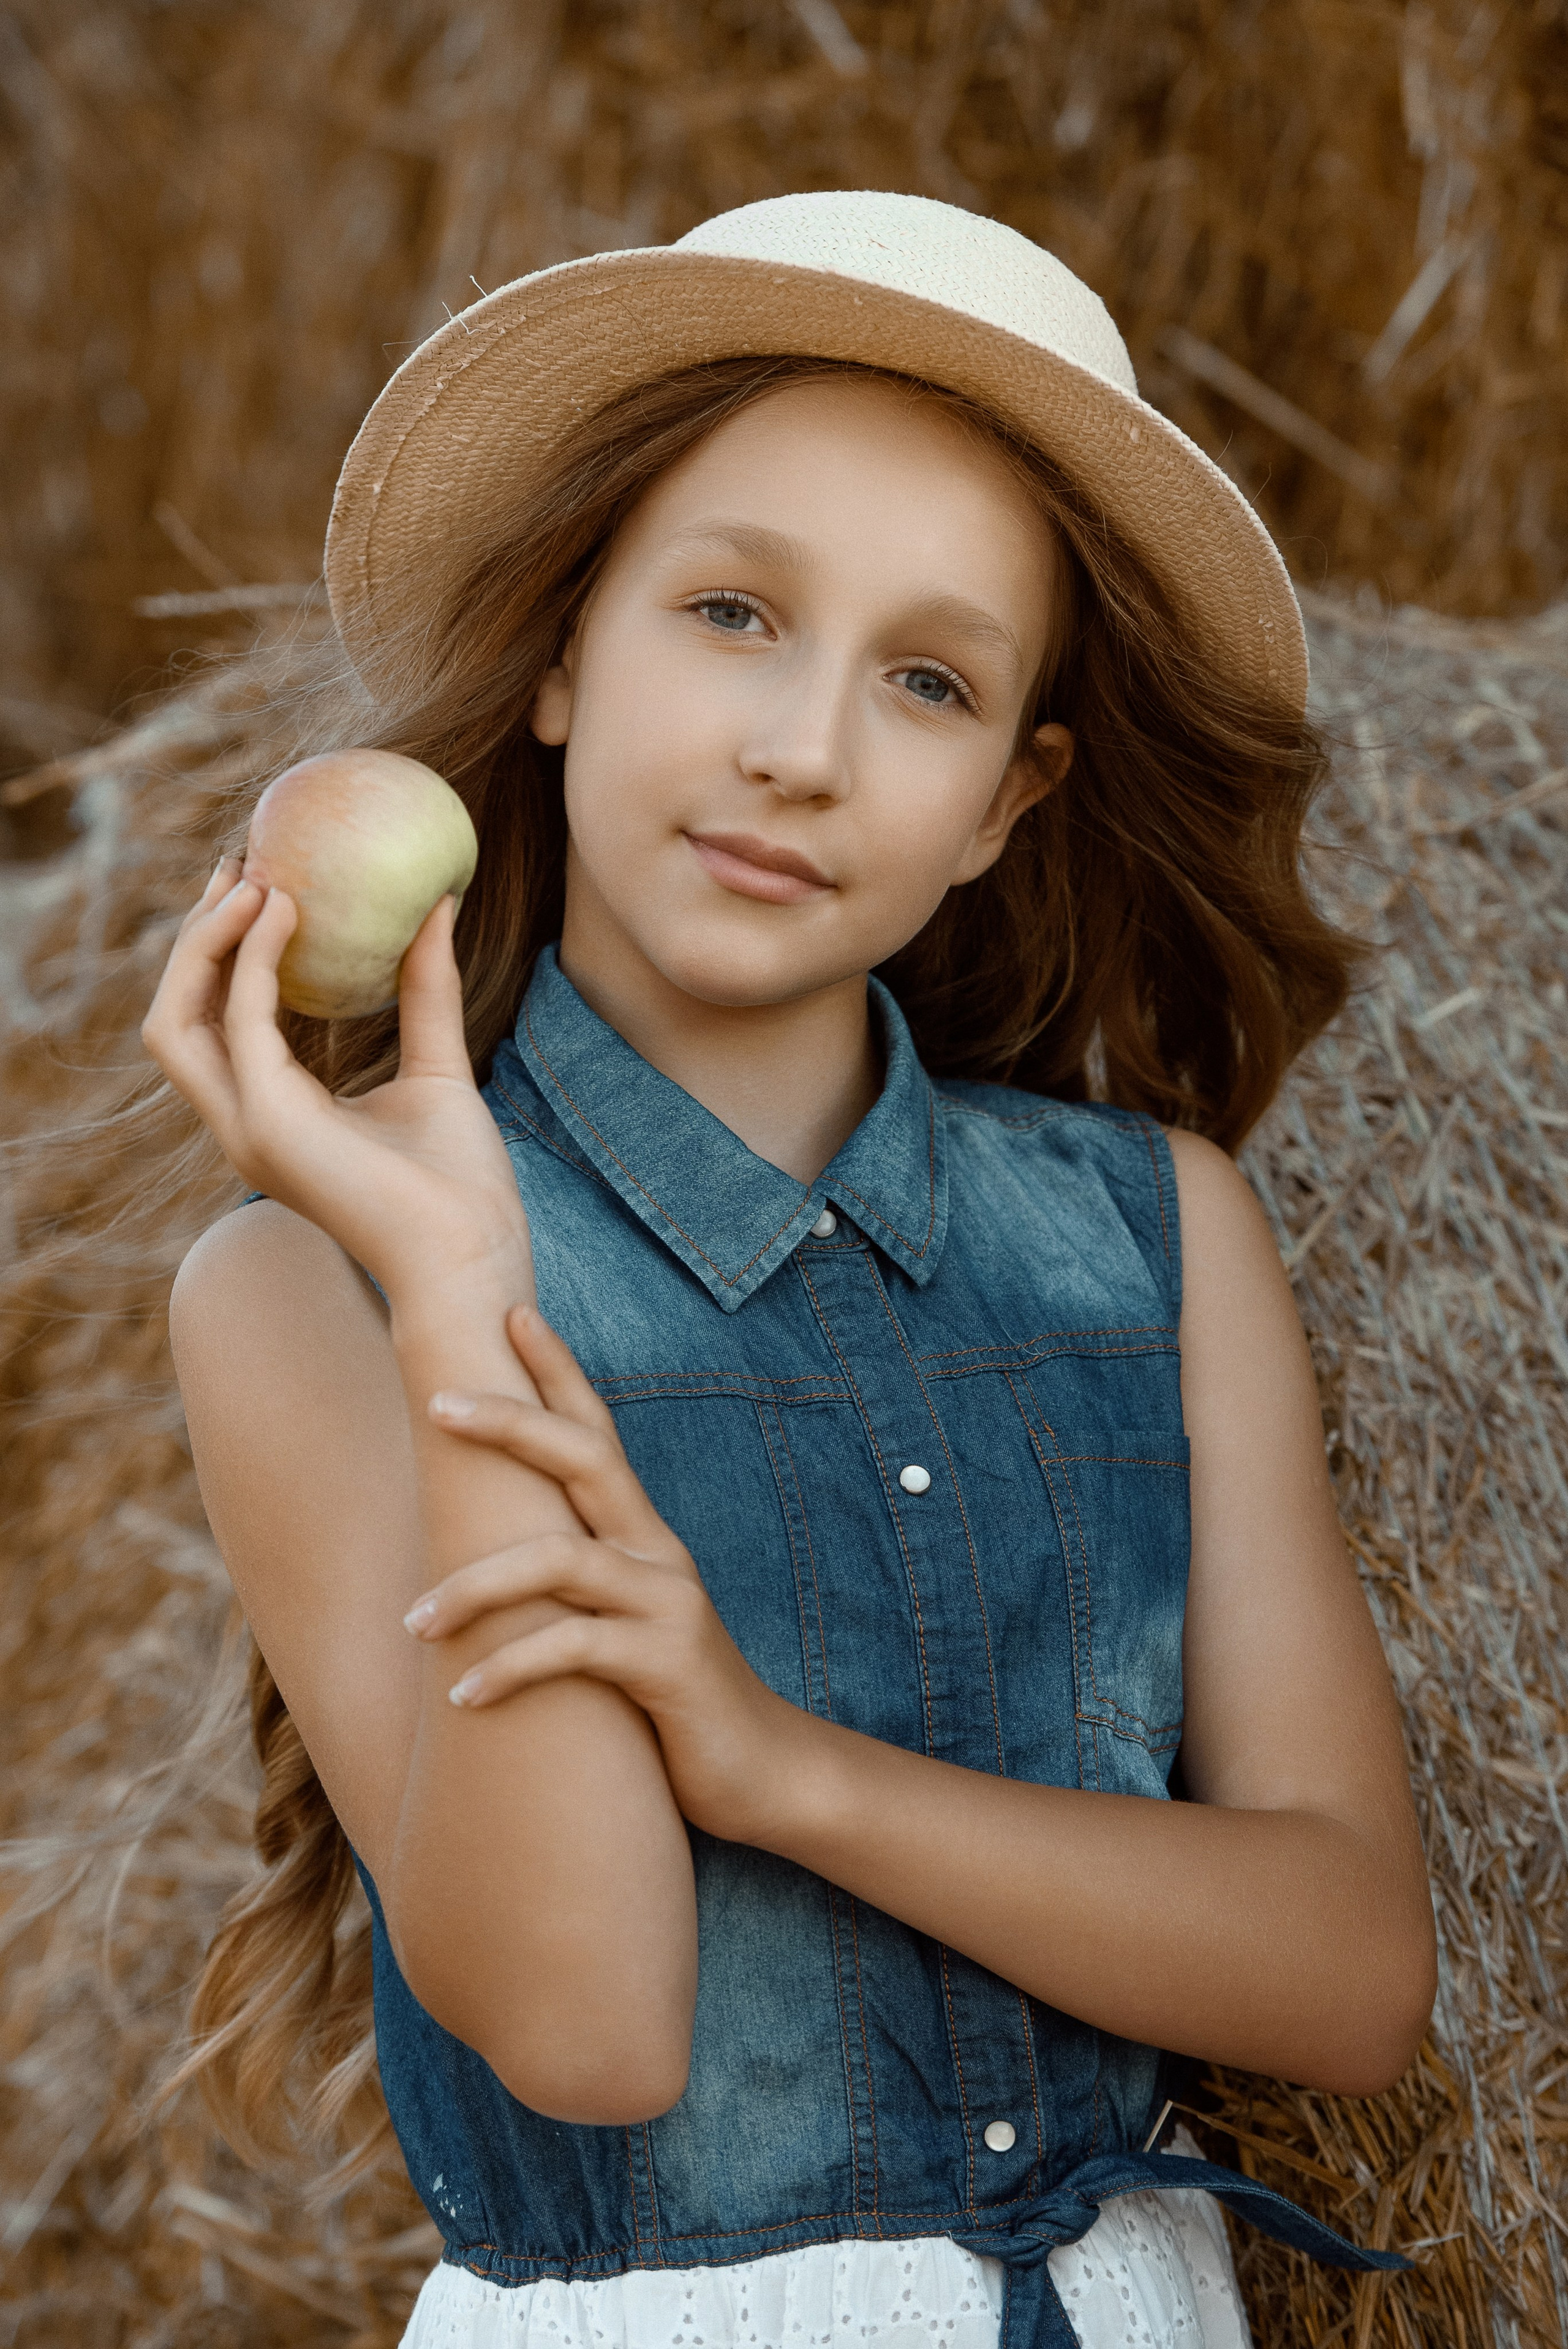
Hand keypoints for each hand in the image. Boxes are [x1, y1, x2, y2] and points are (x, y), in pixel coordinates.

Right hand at [142, 859, 530, 1300]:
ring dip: (203, 943)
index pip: (215, 1026)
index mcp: (275, 1117)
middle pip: (176, 1018)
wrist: (473, 1254)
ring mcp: (248, 1129)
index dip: (221, 955)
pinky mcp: (270, 1125)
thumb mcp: (439, 1067)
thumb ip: (426, 992)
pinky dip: (252, 960)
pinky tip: (285, 910)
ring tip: (253, 880)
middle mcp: (245, 1125)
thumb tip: (439, 908)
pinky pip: (241, 1020)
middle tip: (240, 865)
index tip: (260, 885)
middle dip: (193, 940)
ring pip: (176, 1021)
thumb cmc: (461, 1185)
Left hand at [403, 1304, 799, 1842]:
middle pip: (583, 1458)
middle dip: (510, 1422)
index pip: (596, 1431)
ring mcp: (665, 1603)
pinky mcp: (665, 1663)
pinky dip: (510, 1667)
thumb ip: (576, 1584)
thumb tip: (490, 1556)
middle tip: (435, 1402)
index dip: (558, 1369)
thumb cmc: (671, 1695)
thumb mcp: (621, 1623)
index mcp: (641, 1534)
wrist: (761, 1771)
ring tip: (414, 1622)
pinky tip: (462, 1697)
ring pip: (560, 1560)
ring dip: (475, 1586)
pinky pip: (573, 1650)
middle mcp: (656, 1551)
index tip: (511, 1312)